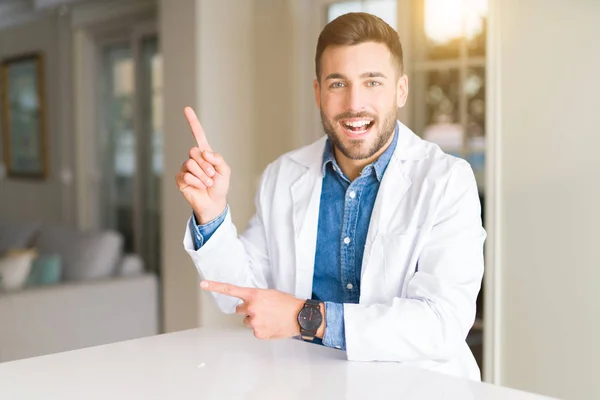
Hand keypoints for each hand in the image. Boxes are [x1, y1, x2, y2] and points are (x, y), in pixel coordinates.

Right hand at [175, 107, 230, 223]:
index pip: (198, 135)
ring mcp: (186, 168)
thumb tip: (205, 153)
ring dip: (202, 175)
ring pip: (190, 164)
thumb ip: (218, 159)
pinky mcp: (180, 179)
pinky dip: (197, 182)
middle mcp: (194, 159)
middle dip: (206, 165)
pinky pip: (187, 175)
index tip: (186, 109)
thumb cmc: (220, 186)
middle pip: (194, 152)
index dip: (192, 122)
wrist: (214, 203)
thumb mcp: (225, 171)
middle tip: (211, 175)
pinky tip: (200, 187)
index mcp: (205, 154)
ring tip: (207, 183)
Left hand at [200, 280, 305, 339]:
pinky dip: (262, 328)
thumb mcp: (270, 294)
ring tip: (270, 317)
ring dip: (256, 319)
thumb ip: (256, 297)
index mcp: (254, 295)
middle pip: (240, 309)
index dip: (216, 286)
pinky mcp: (258, 332)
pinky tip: (271, 324)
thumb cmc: (287, 303)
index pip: (231, 290)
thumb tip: (248, 303)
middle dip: (248, 309)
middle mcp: (252, 307)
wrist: (300, 316)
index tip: (204, 284)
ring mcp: (254, 321)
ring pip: (248, 321)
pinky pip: (254, 330)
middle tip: (263, 309)